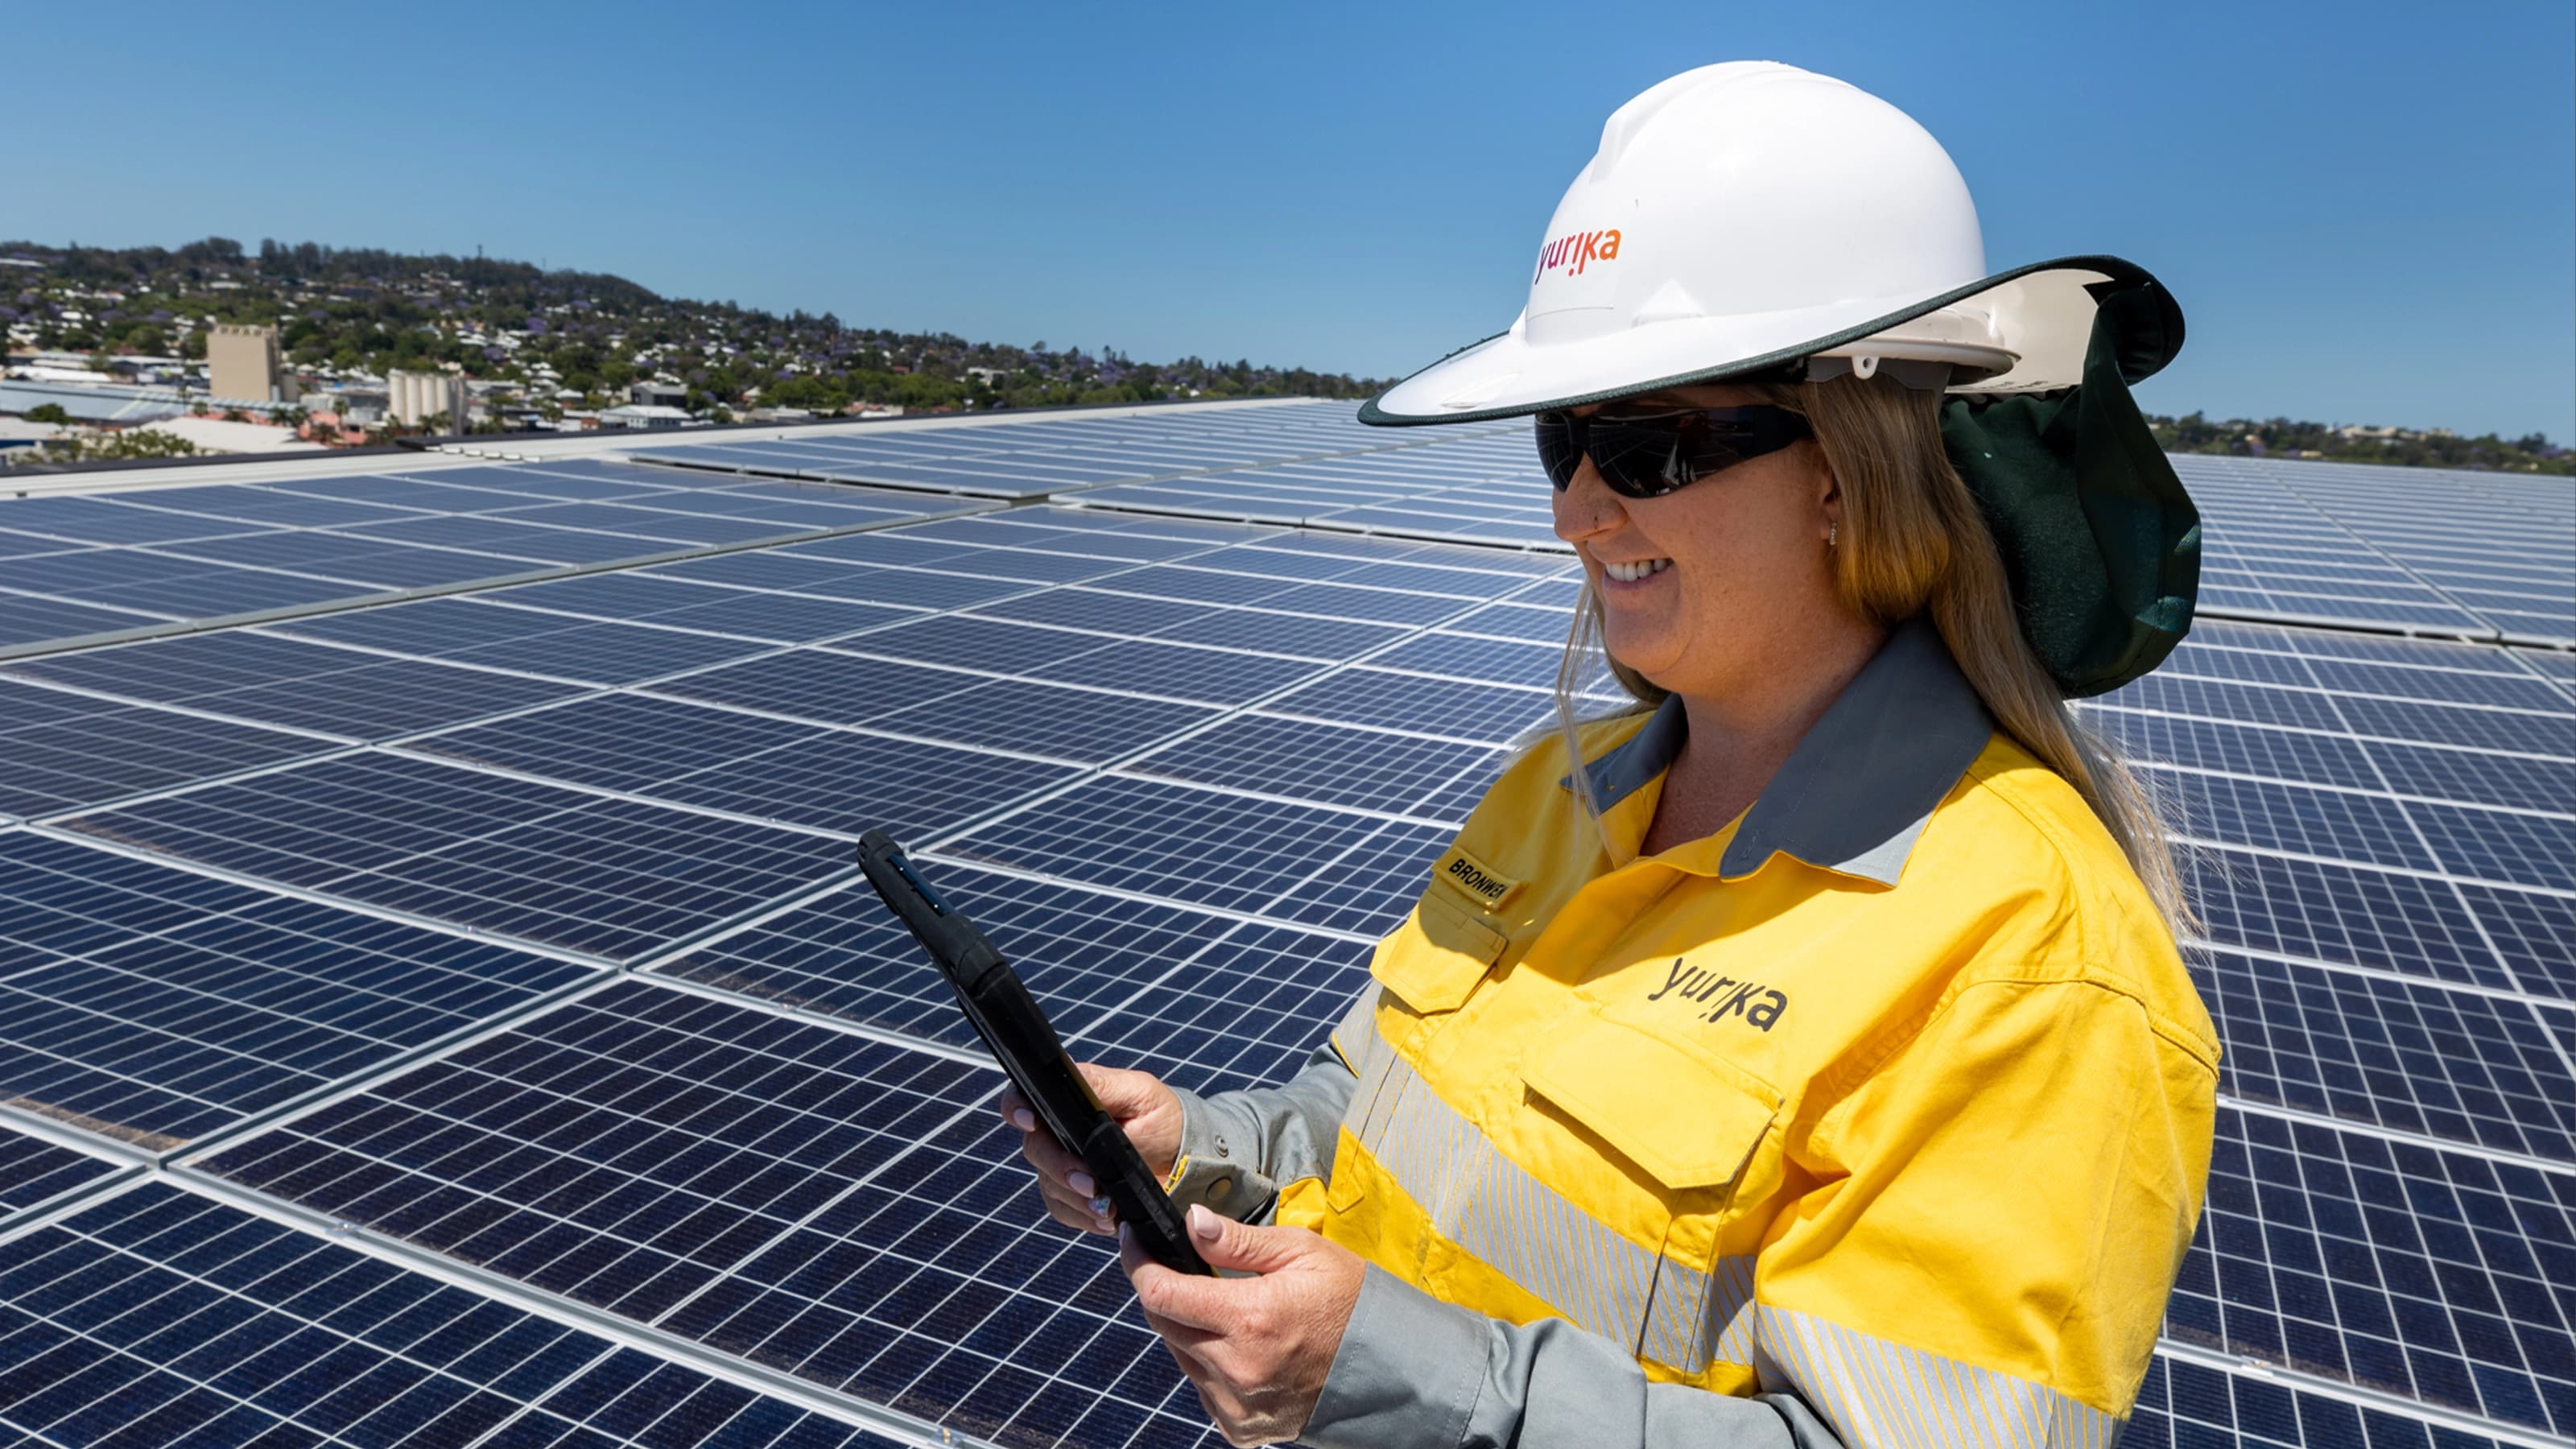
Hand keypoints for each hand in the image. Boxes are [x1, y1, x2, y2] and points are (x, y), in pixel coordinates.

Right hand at [999, 1062, 1181, 1235]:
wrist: (1185, 1161)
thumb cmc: (1163, 1118)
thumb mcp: (1140, 1094)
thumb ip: (1102, 1086)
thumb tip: (1070, 1078)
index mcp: (1070, 1100)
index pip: (1026, 1098)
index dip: (1016, 1107)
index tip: (1030, 1121)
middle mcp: (1060, 1132)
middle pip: (1035, 1148)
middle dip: (1059, 1167)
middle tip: (1089, 1181)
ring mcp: (1065, 1165)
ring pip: (1048, 1184)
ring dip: (1076, 1198)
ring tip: (1108, 1205)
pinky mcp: (1075, 1197)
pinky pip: (1063, 1210)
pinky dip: (1084, 1216)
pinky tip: (1109, 1216)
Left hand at [1122, 1204, 1364, 1446]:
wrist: (1390, 1367)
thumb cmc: (1351, 1302)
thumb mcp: (1301, 1253)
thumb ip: (1238, 1241)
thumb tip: (1190, 1222)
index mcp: (1250, 1318)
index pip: (1161, 1294)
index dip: (1139, 1263)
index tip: (1135, 1241)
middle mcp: (1237, 1369)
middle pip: (1164, 1324)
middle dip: (1164, 1291)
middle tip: (1183, 1269)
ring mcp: (1238, 1404)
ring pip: (1181, 1356)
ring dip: (1189, 1329)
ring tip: (1227, 1310)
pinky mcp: (1242, 1428)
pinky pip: (1202, 1389)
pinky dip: (1209, 1364)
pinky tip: (1241, 1348)